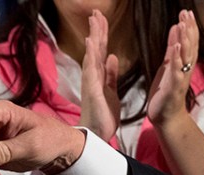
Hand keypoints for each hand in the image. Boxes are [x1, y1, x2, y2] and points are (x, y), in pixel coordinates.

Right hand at [80, 9, 119, 141]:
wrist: (97, 134)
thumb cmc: (103, 114)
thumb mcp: (111, 91)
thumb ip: (111, 74)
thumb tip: (112, 57)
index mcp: (99, 76)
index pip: (101, 50)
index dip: (102, 34)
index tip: (101, 18)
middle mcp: (93, 76)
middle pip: (95, 49)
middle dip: (96, 30)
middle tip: (96, 11)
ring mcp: (91, 82)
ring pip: (92, 55)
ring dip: (93, 38)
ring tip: (94, 21)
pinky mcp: (93, 90)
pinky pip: (91, 70)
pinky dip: (91, 56)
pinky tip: (90, 43)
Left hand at [147, 9, 198, 127]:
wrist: (167, 118)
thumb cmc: (166, 92)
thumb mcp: (168, 65)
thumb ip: (173, 47)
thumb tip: (176, 27)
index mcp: (184, 64)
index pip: (189, 43)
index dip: (189, 27)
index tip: (187, 12)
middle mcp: (185, 70)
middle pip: (189, 47)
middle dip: (189, 30)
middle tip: (187, 13)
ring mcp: (180, 79)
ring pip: (185, 57)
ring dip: (184, 41)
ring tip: (182, 24)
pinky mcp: (173, 88)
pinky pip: (176, 71)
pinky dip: (176, 59)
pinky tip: (175, 47)